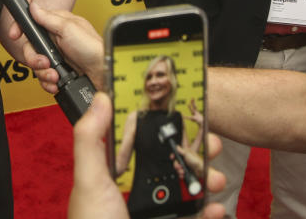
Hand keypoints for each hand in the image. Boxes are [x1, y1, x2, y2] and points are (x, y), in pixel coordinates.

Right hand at [21, 3, 104, 92]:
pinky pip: (44, 78)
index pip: (32, 25)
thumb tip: (34, 7)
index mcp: (57, 26)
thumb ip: (48, 18)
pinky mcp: (60, 73)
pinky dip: (48, 83)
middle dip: (35, 59)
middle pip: (31, 49)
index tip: (14, 35)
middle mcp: (55, 41)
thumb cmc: (93, 48)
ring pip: (36, 66)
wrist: (104, 73)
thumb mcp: (69, 28)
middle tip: (45, 63)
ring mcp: (57, 58)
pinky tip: (56, 83)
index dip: (21, 30)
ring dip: (43, 73)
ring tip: (55, 75)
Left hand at [69, 93, 227, 218]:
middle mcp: (135, 194)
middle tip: (211, 143)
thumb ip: (91, 139)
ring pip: (187, 190)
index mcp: (113, 177)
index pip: (138, 141)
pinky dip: (209, 212)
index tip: (181, 108)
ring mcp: (155, 215)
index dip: (158, 124)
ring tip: (216, 178)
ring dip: (206, 180)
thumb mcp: (89, 181)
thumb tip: (101, 98)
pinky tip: (214, 208)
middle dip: (193, 151)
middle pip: (170, 163)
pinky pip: (195, 218)